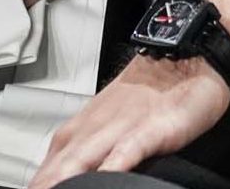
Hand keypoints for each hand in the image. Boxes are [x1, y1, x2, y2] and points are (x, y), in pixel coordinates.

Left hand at [29, 53, 229, 188]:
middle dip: (44, 183)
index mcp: (86, 124)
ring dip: (62, 178)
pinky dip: (113, 166)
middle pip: (59, 163)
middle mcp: (96, 125)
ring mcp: (122, 124)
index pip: (51, 161)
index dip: (40, 180)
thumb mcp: (121, 121)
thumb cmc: (157, 89)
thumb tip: (80, 175)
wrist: (188, 53)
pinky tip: (105, 179)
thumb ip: (99, 149)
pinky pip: (128, 148)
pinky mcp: (152, 127)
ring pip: (82, 156)